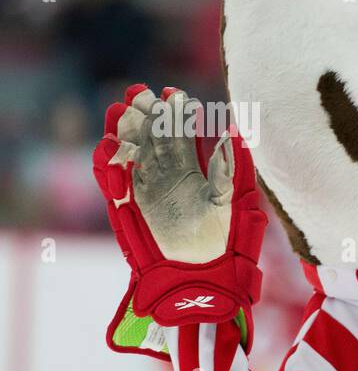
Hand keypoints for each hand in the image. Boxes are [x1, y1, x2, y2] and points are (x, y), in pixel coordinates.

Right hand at [111, 86, 232, 262]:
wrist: (204, 279)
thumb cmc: (229, 245)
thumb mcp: (237, 202)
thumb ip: (233, 167)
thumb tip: (234, 130)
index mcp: (194, 171)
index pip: (182, 134)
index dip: (177, 114)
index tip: (174, 93)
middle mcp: (167, 176)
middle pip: (151, 137)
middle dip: (144, 113)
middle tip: (138, 91)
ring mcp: (145, 189)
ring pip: (129, 153)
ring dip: (121, 132)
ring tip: (118, 109)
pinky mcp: (128, 208)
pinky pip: (113, 182)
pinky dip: (108, 165)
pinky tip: (110, 148)